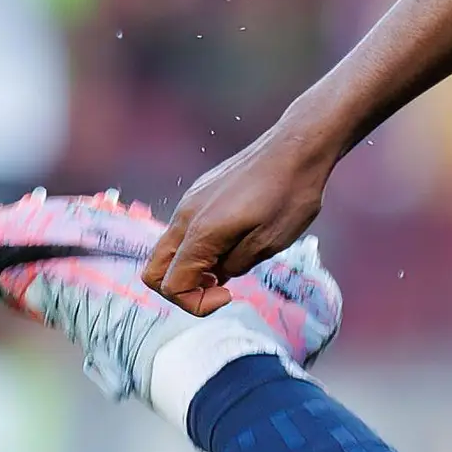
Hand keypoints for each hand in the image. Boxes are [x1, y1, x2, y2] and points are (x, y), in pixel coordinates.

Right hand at [144, 119, 338, 314]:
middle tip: (220, 286)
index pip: (171, 285)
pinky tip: (233, 241)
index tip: (228, 294)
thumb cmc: (290, 195)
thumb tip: (216, 273)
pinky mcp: (199, 193)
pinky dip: (198, 248)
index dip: (196, 303)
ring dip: (191, 267)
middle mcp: (185, 216)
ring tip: (231, 263)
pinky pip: (183, 230)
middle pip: (155, 270)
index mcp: (200, 232)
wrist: (296, 149)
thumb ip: (234, 266)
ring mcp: (189, 202)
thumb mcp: (268, 244)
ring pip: (168, 249)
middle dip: (183, 289)